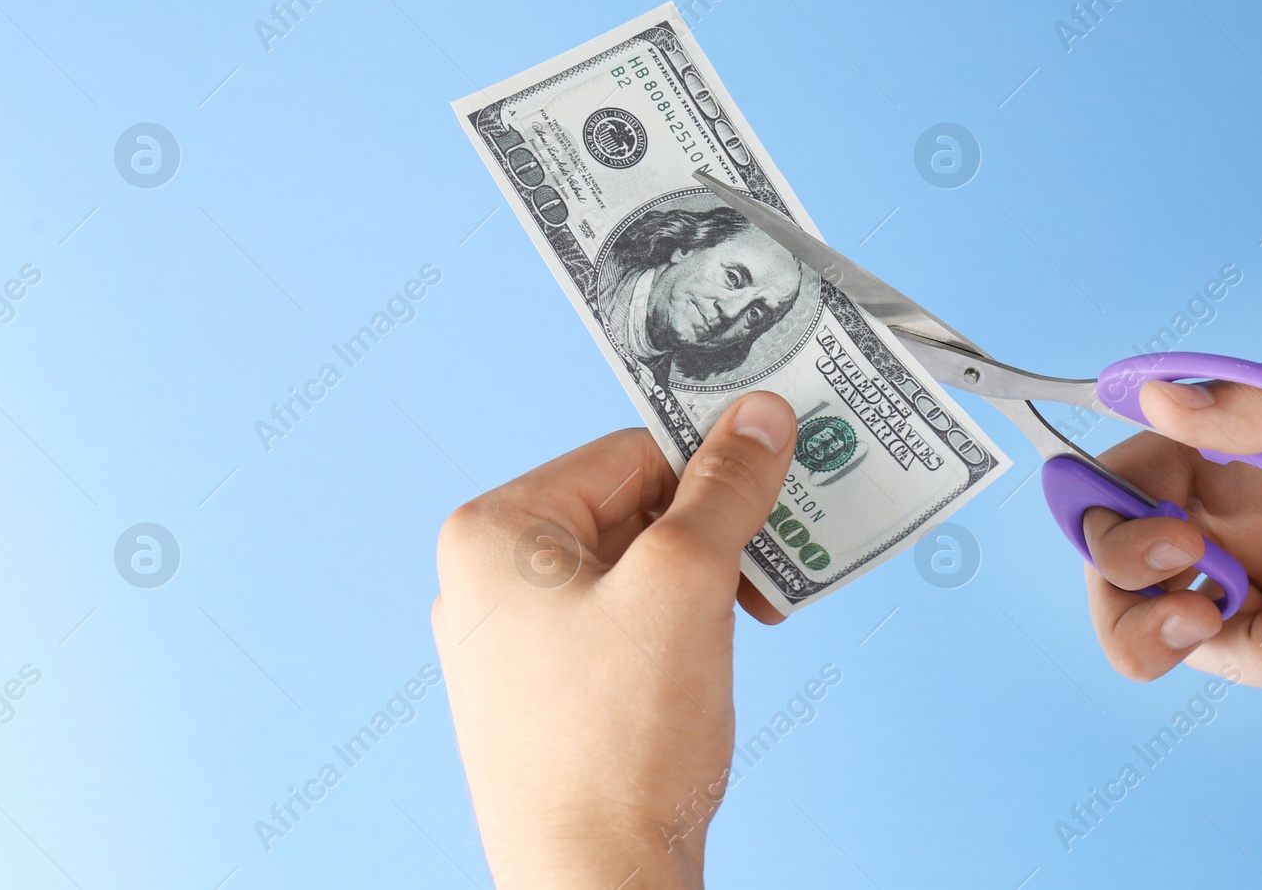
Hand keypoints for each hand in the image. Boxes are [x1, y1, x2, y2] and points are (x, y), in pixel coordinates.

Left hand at [432, 392, 795, 888]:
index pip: (626, 453)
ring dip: (703, 582)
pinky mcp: (547, 691)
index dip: (707, 470)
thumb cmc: (616, 742)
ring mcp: (515, 642)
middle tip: (771, 559)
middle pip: (631, 509)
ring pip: (634, 569)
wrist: (594, 880)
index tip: (772, 484)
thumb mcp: (685, 583)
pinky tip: (715, 655)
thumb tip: (760, 417)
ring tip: (751, 614)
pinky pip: (623, 624)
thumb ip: (726, 489)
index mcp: (493, 532)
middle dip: (710, 535)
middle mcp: (489, 580)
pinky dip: (680, 627)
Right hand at [1082, 339, 1261, 696]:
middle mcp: (1240, 508)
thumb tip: (1159, 399)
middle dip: (1139, 620)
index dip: (1113, 527)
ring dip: (1261, 647)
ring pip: (1204, 646)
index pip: (1119, 481)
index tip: (1180, 554)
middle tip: (1202, 617)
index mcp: (1236, 441)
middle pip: (1124, 582)